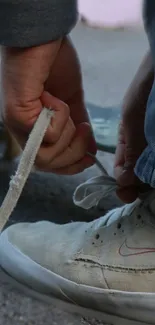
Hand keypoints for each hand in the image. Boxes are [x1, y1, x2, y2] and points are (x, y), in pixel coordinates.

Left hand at [1, 37, 95, 174]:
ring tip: (67, 110)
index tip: (89, 157)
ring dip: (67, 135)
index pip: (48, 164)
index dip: (70, 166)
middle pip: (47, 166)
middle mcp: (20, 131)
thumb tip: (91, 149)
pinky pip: (47, 134)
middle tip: (82, 128)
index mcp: (33, 130)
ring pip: (46, 157)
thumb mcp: (71, 101)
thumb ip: (78, 125)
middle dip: (73, 152)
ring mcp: (16, 124)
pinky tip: (53, 97)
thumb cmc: (52, 64)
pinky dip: (60, 117)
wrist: (43, 37)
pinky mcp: (17, 114)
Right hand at [114, 52, 152, 201]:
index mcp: (127, 139)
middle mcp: (142, 144)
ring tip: (150, 186)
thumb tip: (124, 181)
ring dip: (150, 178)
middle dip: (138, 184)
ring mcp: (154, 142)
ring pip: (151, 166)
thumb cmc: (145, 92)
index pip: (122, 167)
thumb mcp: (131, 122)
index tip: (129, 194)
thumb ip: (130, 151)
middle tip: (142, 195)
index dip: (123, 183)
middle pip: (138, 170)